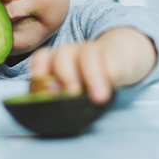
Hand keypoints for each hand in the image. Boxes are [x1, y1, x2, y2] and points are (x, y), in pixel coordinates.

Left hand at [29, 28, 156, 103]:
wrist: (120, 58)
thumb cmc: (86, 80)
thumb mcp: (69, 90)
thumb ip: (56, 97)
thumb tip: (48, 107)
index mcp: (56, 60)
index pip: (43, 57)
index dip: (39, 67)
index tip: (39, 80)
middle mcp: (72, 52)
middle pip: (63, 56)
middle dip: (66, 75)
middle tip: (71, 94)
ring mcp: (93, 51)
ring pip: (89, 57)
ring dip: (93, 77)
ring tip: (98, 97)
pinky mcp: (115, 57)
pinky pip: (112, 63)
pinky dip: (112, 75)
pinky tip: (113, 87)